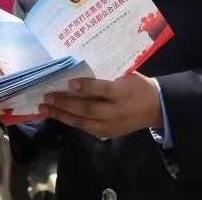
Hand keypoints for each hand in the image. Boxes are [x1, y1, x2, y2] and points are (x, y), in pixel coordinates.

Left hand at [40, 73, 162, 138]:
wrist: (156, 108)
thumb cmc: (138, 86)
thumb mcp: (127, 75)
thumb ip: (107, 75)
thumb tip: (80, 68)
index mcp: (123, 93)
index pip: (102, 90)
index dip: (86, 87)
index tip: (70, 82)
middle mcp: (116, 111)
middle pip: (88, 109)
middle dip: (65, 104)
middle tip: (47, 97)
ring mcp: (112, 125)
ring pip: (83, 122)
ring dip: (62, 115)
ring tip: (45, 109)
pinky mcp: (108, 133)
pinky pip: (86, 128)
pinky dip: (70, 121)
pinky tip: (57, 115)